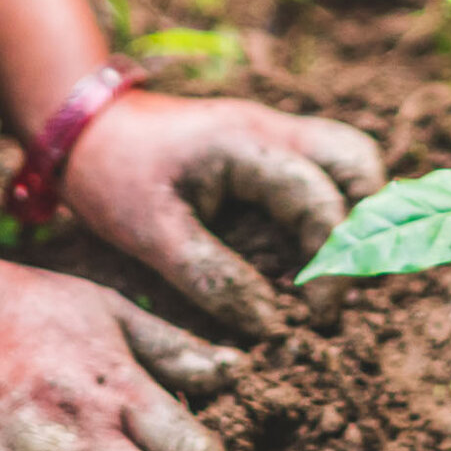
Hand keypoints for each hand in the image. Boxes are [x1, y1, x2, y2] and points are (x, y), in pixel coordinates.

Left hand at [62, 92, 382, 333]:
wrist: (85, 125)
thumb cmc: (112, 172)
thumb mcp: (150, 232)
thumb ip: (211, 277)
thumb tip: (270, 326)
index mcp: (246, 145)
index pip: (321, 199)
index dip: (331, 263)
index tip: (315, 314)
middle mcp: (272, 130)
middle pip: (359, 163)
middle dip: (364, 227)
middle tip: (336, 287)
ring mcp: (273, 133)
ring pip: (348, 161)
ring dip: (352, 217)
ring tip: (326, 275)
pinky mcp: (266, 149)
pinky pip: (320, 171)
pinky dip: (327, 210)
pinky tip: (302, 256)